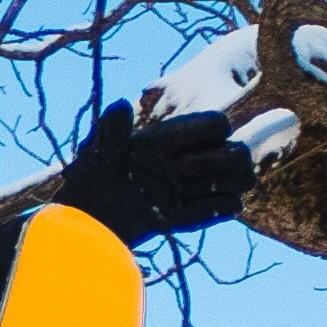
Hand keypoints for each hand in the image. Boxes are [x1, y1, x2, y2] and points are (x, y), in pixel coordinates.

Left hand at [52, 95, 258, 247]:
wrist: (87, 221)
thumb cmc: (88, 180)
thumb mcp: (96, 153)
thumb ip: (110, 130)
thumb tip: (120, 105)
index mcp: (170, 137)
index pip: (216, 124)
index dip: (213, 132)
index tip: (179, 149)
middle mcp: (186, 159)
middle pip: (236, 152)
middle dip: (219, 162)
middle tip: (181, 174)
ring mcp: (189, 187)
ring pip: (239, 178)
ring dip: (227, 185)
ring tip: (191, 193)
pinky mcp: (188, 213)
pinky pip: (225, 207)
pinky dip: (218, 208)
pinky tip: (184, 211)